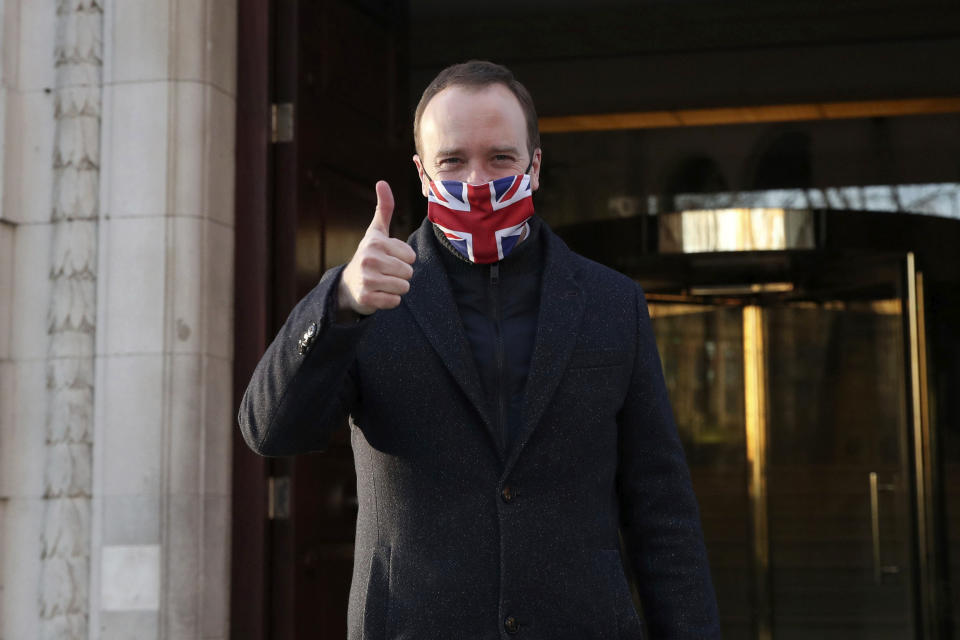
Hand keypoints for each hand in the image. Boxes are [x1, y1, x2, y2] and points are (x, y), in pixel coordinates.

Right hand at [338, 181, 416, 314]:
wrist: (348, 285)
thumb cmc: (369, 255)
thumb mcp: (376, 232)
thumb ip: (384, 208)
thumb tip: (382, 182)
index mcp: (375, 242)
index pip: (411, 256)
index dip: (404, 259)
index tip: (389, 258)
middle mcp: (369, 259)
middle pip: (408, 272)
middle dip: (401, 275)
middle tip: (385, 273)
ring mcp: (366, 279)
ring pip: (404, 287)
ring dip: (397, 288)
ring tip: (383, 283)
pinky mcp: (366, 298)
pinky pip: (394, 301)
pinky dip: (390, 301)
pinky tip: (378, 294)